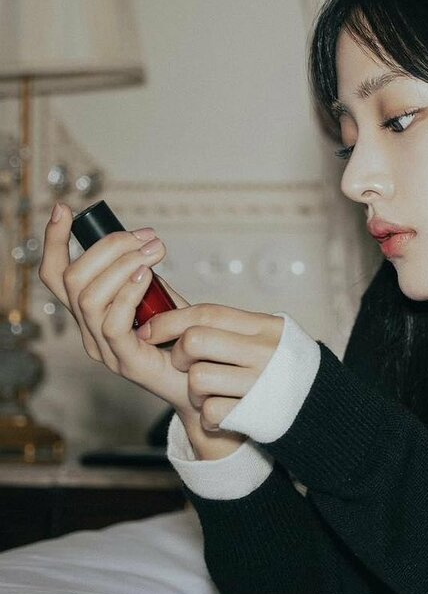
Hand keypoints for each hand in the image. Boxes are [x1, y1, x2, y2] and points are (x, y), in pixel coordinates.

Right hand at [39, 202, 194, 412]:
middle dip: (107, 247)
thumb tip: (138, 245)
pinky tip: (146, 276)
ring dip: (122, 264)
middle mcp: (89, 332)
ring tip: (154, 251)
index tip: (64, 209)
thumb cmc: (185, 341)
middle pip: (72, 278)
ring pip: (89, 296)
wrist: (205, 384)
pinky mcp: (126, 362)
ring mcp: (104, 350)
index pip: (57, 275)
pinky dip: (127, 292)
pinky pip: (113, 322)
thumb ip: (142, 277)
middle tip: (147, 237)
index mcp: (90, 315)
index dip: (55, 241)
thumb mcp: (160, 300)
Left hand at [136, 302, 284, 431]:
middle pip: (195, 342)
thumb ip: (226, 322)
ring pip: (197, 378)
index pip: (207, 313)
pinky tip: (221, 414)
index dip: (170, 320)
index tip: (149, 330)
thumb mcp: (264, 334)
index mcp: (266, 327)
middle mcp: (265, 352)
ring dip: (193, 390)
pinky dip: (209, 416)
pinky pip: (211, 412)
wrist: (318, 406)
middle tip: (183, 364)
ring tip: (207, 393)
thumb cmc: (279, 366)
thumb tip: (168, 300)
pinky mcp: (256, 414)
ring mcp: (261, 383)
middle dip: (178, 354)